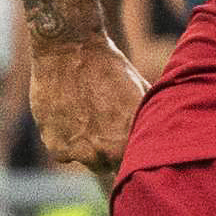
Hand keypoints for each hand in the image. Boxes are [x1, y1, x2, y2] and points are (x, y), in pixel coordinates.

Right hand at [27, 36, 146, 177]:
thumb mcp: (141, 90)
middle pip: (110, 166)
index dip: (132, 152)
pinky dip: (66, 140)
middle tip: (105, 126)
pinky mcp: (55, 146)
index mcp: (130, 141)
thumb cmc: (110, 67)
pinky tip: (70, 115)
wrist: (70, 49)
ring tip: (87, 117)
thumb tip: (160, 129)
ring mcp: (78, 152)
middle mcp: (105, 153)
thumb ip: (149, 116)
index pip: (135, 163)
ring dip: (87, 147)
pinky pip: (64, 154)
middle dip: (110, 152)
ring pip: (87, 160)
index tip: (128, 141)